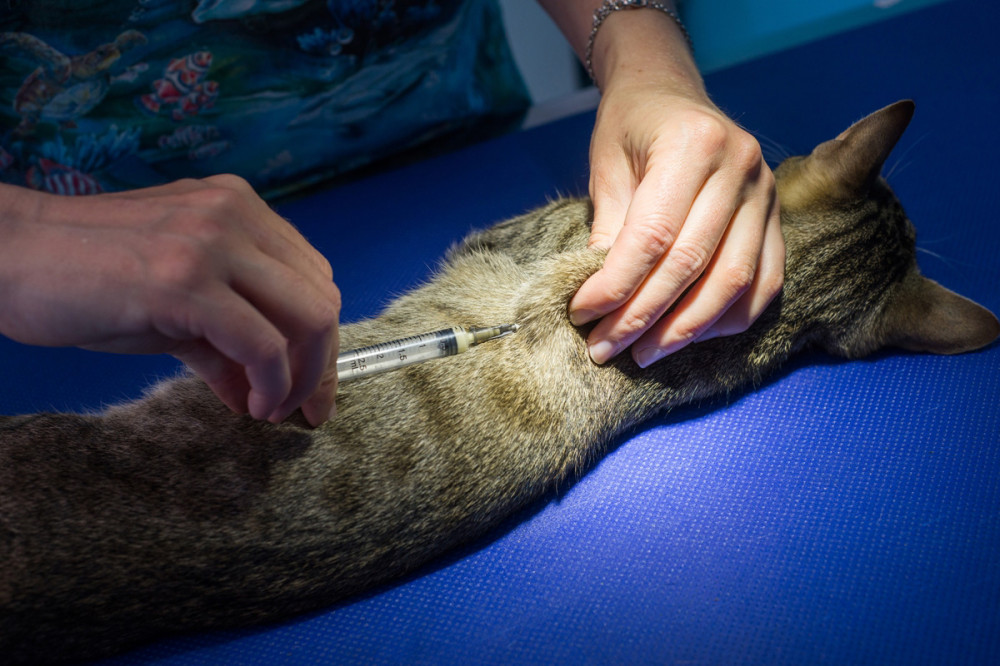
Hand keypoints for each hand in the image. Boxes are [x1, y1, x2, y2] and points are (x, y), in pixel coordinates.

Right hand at [0, 176, 339, 426]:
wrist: (5, 258)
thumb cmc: (82, 279)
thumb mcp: (172, 306)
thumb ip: (225, 342)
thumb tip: (259, 393)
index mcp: (239, 209)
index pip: (313, 277)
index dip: (321, 339)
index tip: (311, 387)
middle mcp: (235, 215)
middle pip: (321, 299)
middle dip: (322, 364)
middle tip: (304, 410)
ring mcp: (213, 242)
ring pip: (309, 317)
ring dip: (304, 378)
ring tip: (273, 411)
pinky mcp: (185, 280)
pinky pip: (264, 343)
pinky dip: (272, 384)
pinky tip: (252, 407)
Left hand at [566, 9, 784, 366]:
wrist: (669, 92)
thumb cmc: (631, 127)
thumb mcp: (606, 166)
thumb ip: (609, 229)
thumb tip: (602, 302)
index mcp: (692, 143)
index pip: (653, 235)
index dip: (616, 285)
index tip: (583, 314)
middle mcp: (740, 166)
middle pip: (692, 264)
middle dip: (643, 316)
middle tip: (606, 348)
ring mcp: (766, 192)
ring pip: (733, 281)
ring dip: (686, 329)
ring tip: (644, 353)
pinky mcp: (776, 217)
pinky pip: (765, 282)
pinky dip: (728, 318)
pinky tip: (690, 336)